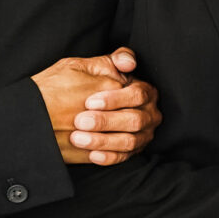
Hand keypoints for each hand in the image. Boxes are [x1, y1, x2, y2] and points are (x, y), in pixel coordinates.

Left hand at [32, 47, 162, 166]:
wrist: (70, 107)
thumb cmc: (86, 83)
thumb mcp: (98, 66)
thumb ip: (114, 60)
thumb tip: (128, 63)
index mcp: (144, 91)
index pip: (137, 95)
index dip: (114, 99)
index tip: (89, 102)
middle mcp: (148, 113)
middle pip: (134, 119)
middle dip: (106, 121)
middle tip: (79, 121)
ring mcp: (142, 134)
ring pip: (129, 141)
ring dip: (103, 141)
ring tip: (78, 138)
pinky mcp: (131, 151)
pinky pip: (123, 157)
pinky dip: (108, 157)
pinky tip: (91, 154)